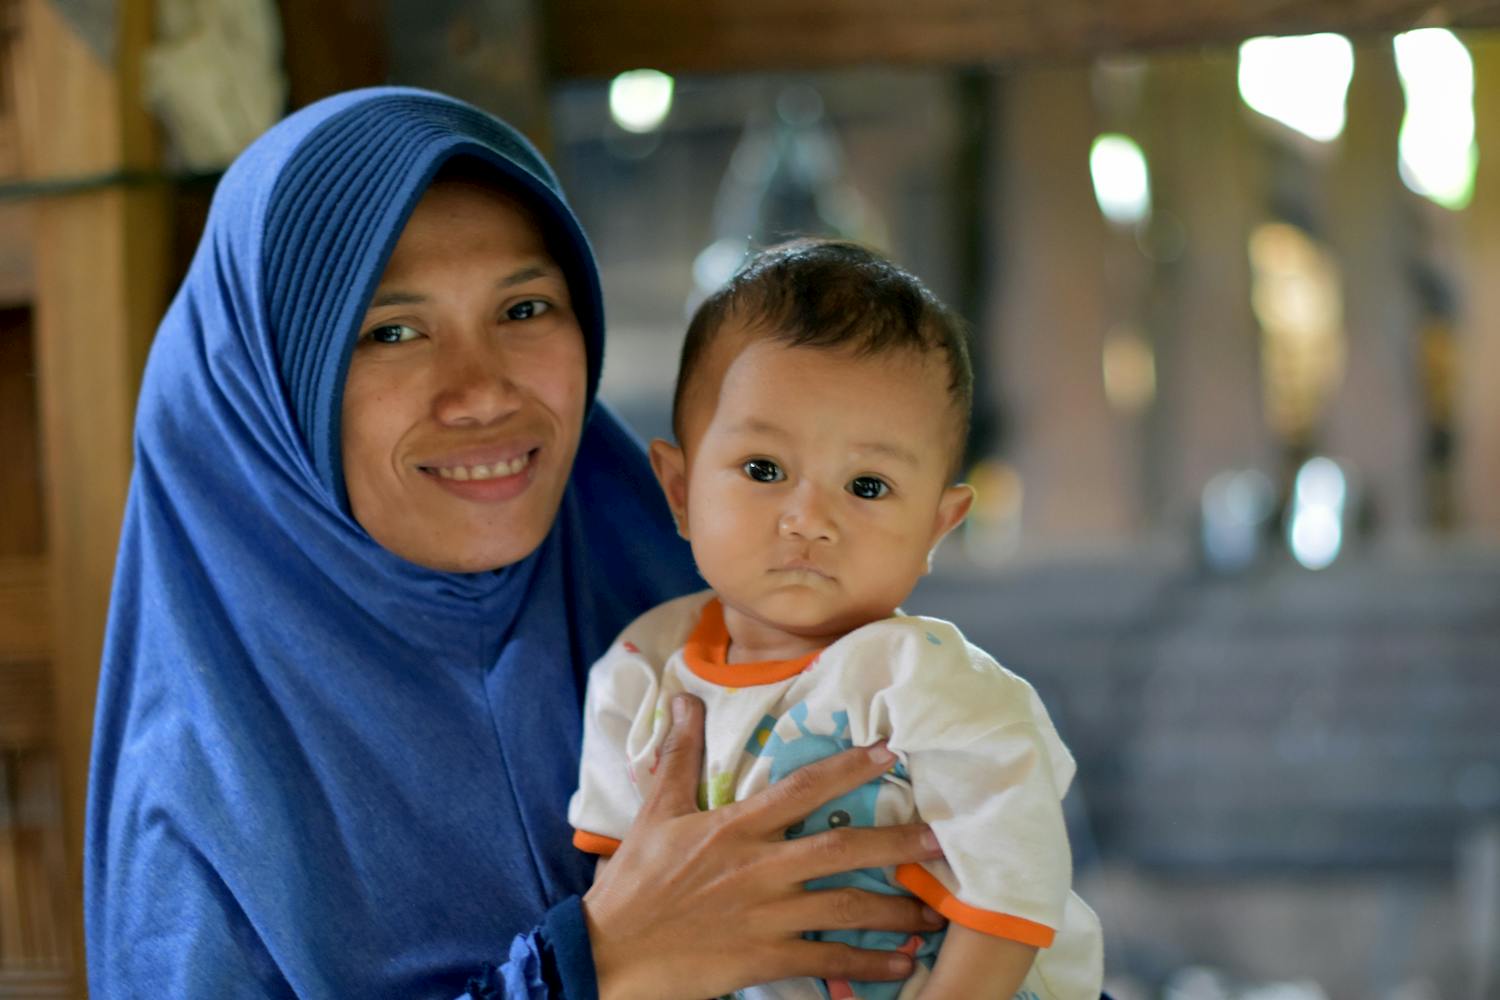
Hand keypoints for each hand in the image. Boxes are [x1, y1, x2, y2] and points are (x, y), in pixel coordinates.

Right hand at [583, 694, 946, 999]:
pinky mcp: (763, 959)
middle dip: (895, 842)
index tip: (890, 751)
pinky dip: (867, 964)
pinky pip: (826, 961)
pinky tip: (901, 964)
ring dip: (894, 908)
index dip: (847, 767)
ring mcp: (764, 916)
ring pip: (844, 907)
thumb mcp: (656, 812)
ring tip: (935, 909)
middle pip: (839, 849)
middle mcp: (758, 868)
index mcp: (734, 828)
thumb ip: (680, 757)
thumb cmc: (636, 882)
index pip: (800, 788)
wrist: (611, 953)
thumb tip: (683, 699)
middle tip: (942, 837)